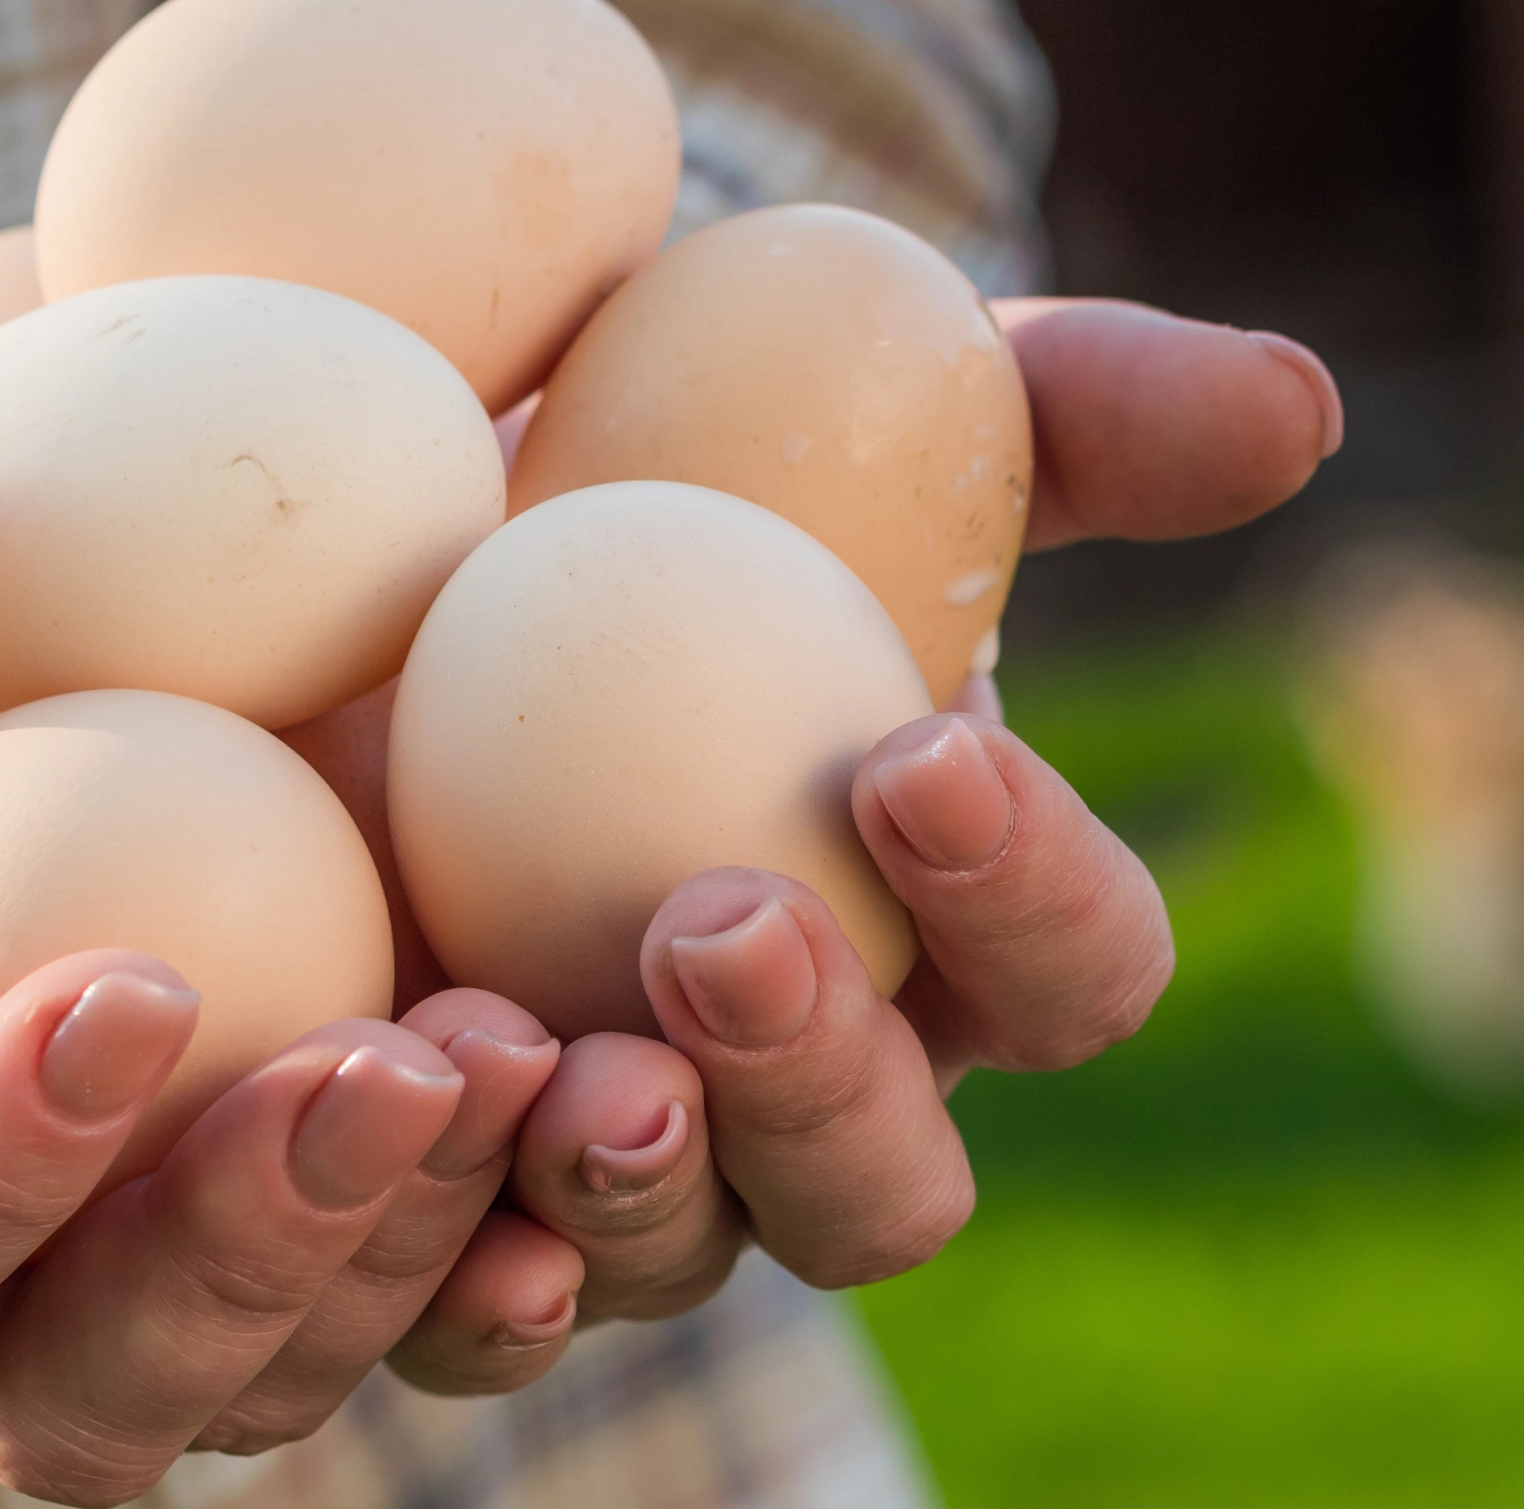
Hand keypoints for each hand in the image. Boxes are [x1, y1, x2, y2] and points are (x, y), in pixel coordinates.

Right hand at [0, 424, 561, 1502]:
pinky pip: (402, 1264)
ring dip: (419, 1241)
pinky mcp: (272, 1169)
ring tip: (539, 1059)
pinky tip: (626, 1086)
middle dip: (248, 1250)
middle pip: (89, 1380)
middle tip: (391, 1070)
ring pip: (280, 1354)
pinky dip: (520, 1208)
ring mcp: (125, 1239)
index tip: (129, 987)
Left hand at [388, 299, 1341, 1357]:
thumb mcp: (878, 400)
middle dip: (824, 1087)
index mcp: (950, 915)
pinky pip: (461, 1281)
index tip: (910, 759)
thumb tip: (1289, 409)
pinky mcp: (446, 1150)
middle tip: (717, 927)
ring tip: (534, 1043)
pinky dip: (441, 1237)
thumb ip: (1082, 412)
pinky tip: (393, 1109)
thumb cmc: (696, 457)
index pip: (1070, 968)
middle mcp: (810, 1062)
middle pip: (883, 1185)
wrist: (431, 506)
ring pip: (683, 1252)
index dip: (1030, 894)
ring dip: (631, 1179)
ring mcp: (628, 1131)